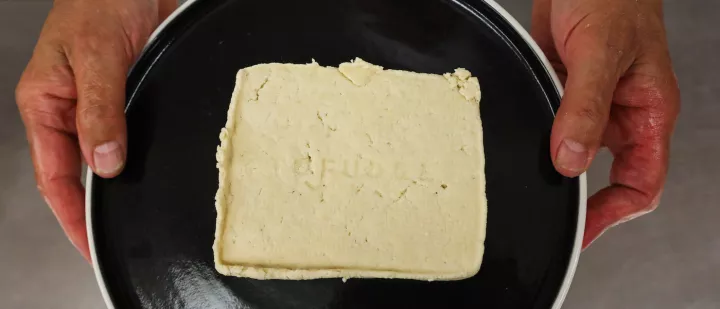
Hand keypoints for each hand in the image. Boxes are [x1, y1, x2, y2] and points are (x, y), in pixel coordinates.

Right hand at [15, 0, 175, 260]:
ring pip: (108, 157)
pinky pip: (132, 136)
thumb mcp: (96, 56)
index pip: (54, 173)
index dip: (70, 213)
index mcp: (46, 102)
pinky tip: (154, 172)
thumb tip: (105, 162)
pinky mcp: (130, 97)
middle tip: (116, 238)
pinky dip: (141, 157)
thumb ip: (100, 110)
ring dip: (121, 183)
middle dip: (95, 207)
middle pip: (79, 172)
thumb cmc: (102, 1)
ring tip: (137, 213)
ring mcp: (102, 105)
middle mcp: (72, 109)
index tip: (88, 242)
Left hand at [531, 0, 679, 247]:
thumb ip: (586, 107)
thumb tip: (572, 160)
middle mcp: (620, 114)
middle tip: (546, 211)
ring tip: (527, 177)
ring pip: (574, 151)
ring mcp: (590, 104)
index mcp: (647, 111)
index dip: (613, 213)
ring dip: (552, 165)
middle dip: (578, 197)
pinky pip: (550, 126)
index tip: (582, 228)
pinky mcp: (563, 91)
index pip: (641, 182)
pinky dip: (536, 136)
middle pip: (606, 176)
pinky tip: (518, 136)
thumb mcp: (600, 53)